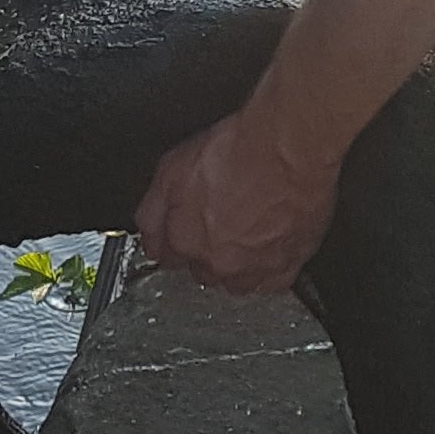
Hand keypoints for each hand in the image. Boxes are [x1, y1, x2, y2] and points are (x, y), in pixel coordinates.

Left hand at [133, 95, 334, 298]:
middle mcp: (217, 261)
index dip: (176, 239)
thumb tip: (148, 232)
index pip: (168, 256)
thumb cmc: (238, 152)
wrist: (287, 150)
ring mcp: (252, 267)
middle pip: (203, 271)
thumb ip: (153, 210)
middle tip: (219, 224)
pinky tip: (269, 251)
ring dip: (235, 266)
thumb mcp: (171, 168)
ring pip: (236, 282)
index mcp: (184, 240)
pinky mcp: (286, 265)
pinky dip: (268, 270)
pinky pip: (272, 283)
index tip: (184, 230)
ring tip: (244, 237)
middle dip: (205, 253)